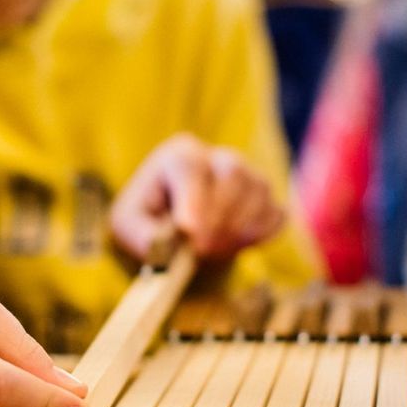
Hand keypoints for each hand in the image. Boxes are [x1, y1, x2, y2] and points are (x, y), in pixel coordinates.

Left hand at [110, 133, 284, 260]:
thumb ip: (143, 234)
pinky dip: (260, 235)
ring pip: (259, 192)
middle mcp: (216, 157)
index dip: (194, 199)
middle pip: (233, 173)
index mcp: (179, 155)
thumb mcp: (129, 225)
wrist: (172, 226)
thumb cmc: (147, 219)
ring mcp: (247, 174)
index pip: (190, 166)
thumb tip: (166, 246)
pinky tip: (236, 245)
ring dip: (238, 229)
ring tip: (213, 251)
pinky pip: (276, 213)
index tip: (190, 230)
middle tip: (201, 251)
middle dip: (218, 218)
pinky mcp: (265, 199)